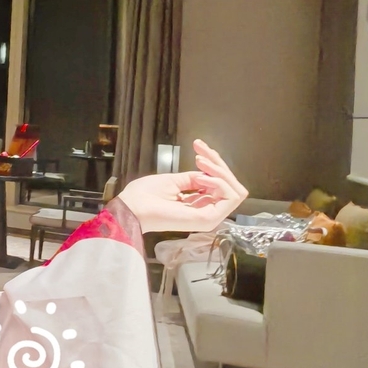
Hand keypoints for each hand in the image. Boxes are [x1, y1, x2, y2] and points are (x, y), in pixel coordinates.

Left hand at [117, 140, 247, 233]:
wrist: (132, 206)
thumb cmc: (146, 194)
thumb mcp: (175, 180)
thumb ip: (194, 178)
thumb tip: (208, 172)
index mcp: (199, 204)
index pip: (220, 184)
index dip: (214, 163)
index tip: (199, 148)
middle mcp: (207, 212)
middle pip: (230, 186)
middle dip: (219, 164)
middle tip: (200, 153)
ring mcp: (210, 217)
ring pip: (235, 190)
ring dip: (220, 171)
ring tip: (199, 162)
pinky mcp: (209, 219)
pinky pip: (230, 197)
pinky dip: (218, 182)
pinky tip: (200, 176)